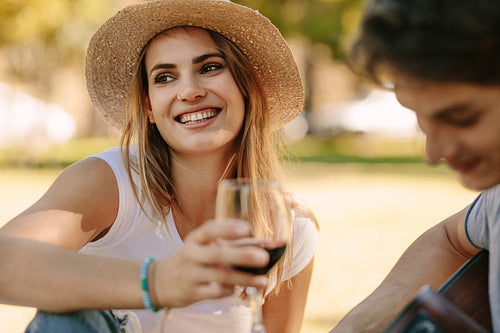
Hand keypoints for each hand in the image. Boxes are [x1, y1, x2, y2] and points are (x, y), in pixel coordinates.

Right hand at [150, 219, 268, 308]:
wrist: (158, 282)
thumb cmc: (190, 260)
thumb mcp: (199, 247)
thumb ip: (225, 244)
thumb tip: (260, 244)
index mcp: (194, 239)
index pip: (210, 229)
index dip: (228, 228)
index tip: (247, 229)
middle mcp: (191, 254)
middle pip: (217, 254)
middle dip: (242, 256)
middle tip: (264, 258)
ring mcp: (190, 274)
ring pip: (220, 276)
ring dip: (244, 278)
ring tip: (263, 280)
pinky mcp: (191, 292)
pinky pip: (215, 292)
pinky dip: (230, 290)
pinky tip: (239, 288)